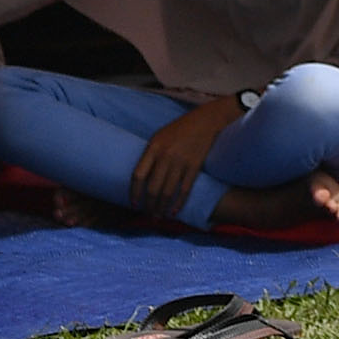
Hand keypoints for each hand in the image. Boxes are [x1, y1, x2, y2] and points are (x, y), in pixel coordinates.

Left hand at [130, 95, 241, 214]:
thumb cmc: (179, 129)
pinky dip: (178, 203)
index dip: (134, 192)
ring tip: (158, 216)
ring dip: (162, 207)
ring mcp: (181, 162)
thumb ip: (150, 155)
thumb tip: (141, 179)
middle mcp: (165, 156)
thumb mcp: (159, 136)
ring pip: (168, 192)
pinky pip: (185, 189)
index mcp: (153, 147)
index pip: (138, 175)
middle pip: (153, 187)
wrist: (205, 121)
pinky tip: (174, 212)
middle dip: (149, 205)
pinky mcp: (194, 166)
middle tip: (148, 214)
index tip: (134, 203)